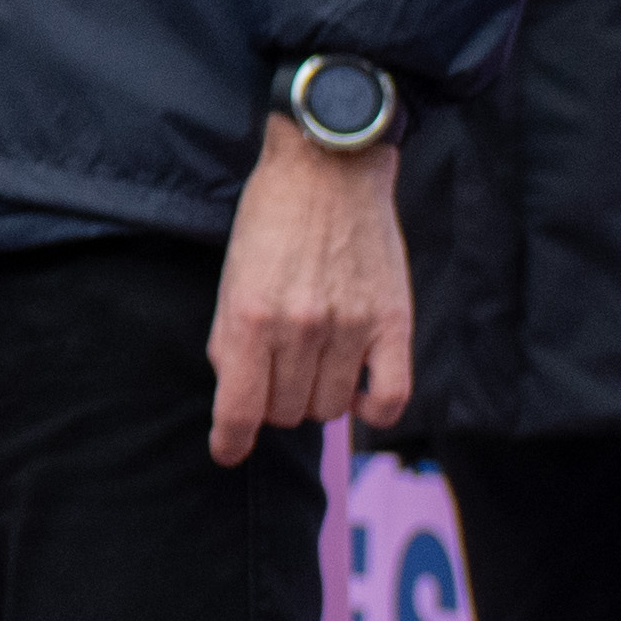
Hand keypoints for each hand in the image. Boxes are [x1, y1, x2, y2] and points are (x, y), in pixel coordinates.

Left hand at [206, 115, 413, 463]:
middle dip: (275, 403)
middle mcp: (297, 329)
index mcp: (246, 317)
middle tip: (278, 373)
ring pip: (331, 408)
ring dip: (318, 399)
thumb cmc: (271, 221)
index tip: (227, 451)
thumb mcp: (230, 277)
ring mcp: (349, 329)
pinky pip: (390, 399)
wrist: (328, 169)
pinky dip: (372, 408)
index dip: (230, 441)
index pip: (238, 409)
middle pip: (286, 413)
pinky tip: (358, 390)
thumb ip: (231, 338)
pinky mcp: (392, 323)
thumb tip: (240, 399)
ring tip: (315, 366)